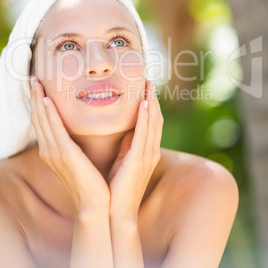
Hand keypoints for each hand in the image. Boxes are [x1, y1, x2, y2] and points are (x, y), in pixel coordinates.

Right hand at [30, 77, 109, 211]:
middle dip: (34, 97)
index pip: (43, 122)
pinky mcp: (65, 154)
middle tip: (33, 79)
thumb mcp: (80, 159)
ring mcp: (55, 152)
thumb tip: (83, 128)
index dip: (38, 104)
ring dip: (38, 100)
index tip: (39, 87)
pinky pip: (54, 130)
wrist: (95, 204)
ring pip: (42, 120)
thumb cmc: (91, 181)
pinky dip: (49, 114)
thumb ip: (76, 144)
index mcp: (53, 151)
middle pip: (38, 118)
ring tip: (36, 83)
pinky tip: (46, 101)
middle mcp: (49, 150)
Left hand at [107, 81, 162, 219]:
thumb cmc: (118, 187)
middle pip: (155, 119)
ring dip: (151, 102)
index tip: (145, 87)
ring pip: (153, 123)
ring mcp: (147, 154)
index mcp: (147, 151)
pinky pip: (144, 133)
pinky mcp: (139, 159)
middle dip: (153, 98)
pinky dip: (146, 117)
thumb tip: (123, 127)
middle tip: (149, 79)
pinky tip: (144, 103)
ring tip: (148, 85)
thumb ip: (126, 144)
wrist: (118, 212)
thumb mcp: (123, 160)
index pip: (152, 122)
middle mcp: (151, 150)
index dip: (150, 104)